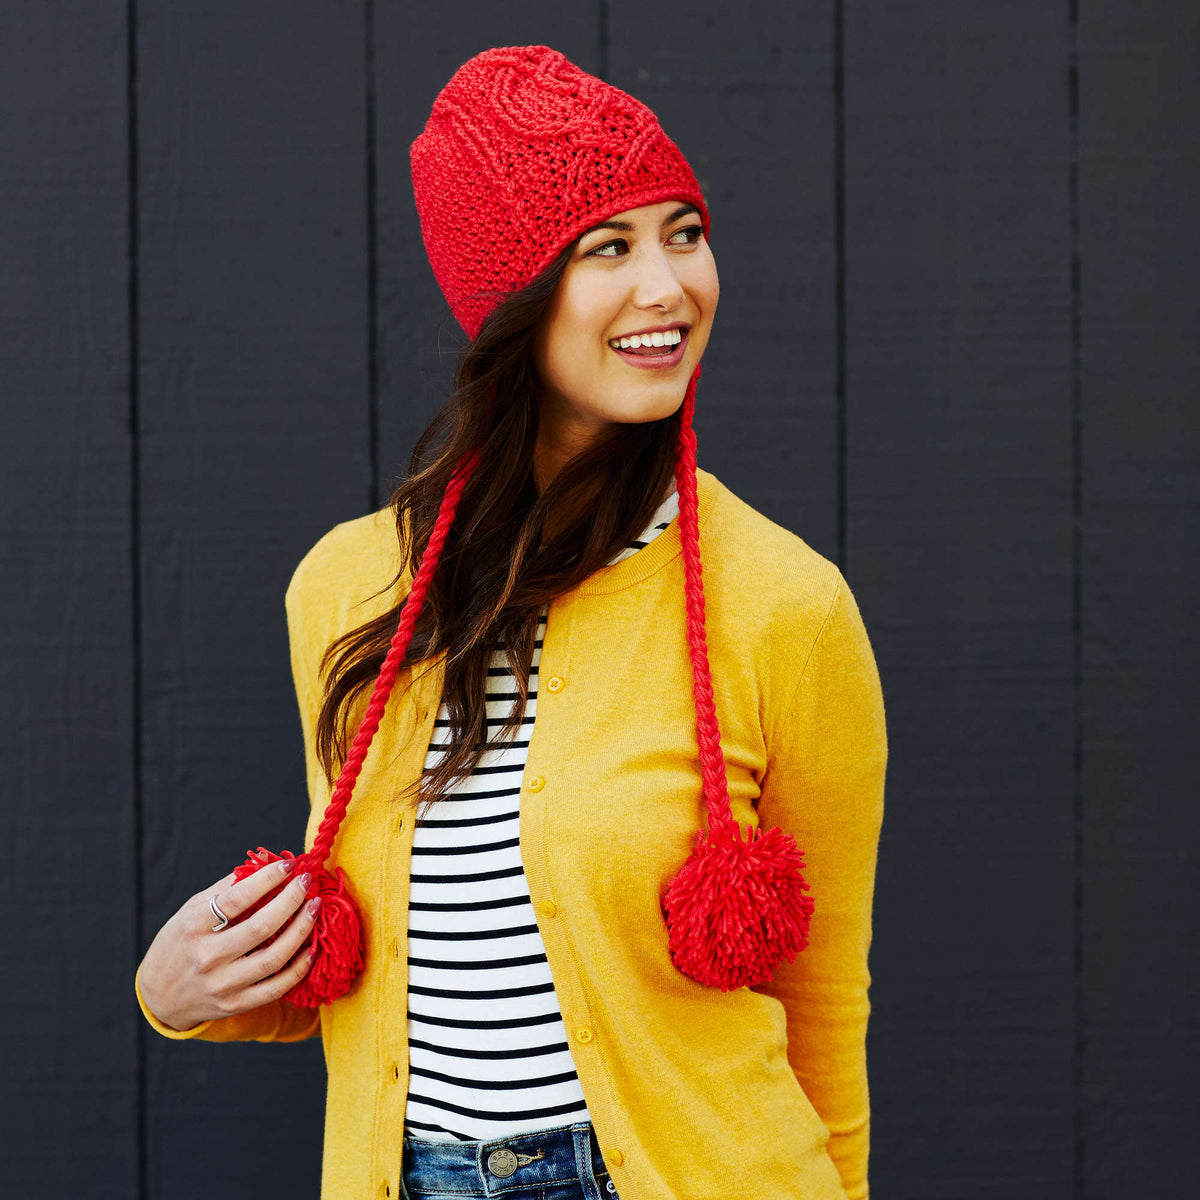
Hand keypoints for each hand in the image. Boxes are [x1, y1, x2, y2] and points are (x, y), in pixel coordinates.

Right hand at [138, 858, 319, 1030]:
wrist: (158, 997)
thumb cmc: (179, 943)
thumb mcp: (190, 910)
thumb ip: (227, 889)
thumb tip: (264, 863)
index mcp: (194, 927)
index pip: (238, 898)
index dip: (268, 878)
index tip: (289, 865)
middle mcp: (208, 957)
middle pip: (261, 927)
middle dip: (292, 900)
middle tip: (308, 882)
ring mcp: (222, 984)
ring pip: (273, 958)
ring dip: (302, 930)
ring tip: (315, 908)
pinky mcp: (235, 1005)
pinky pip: (276, 988)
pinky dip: (299, 967)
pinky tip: (312, 947)